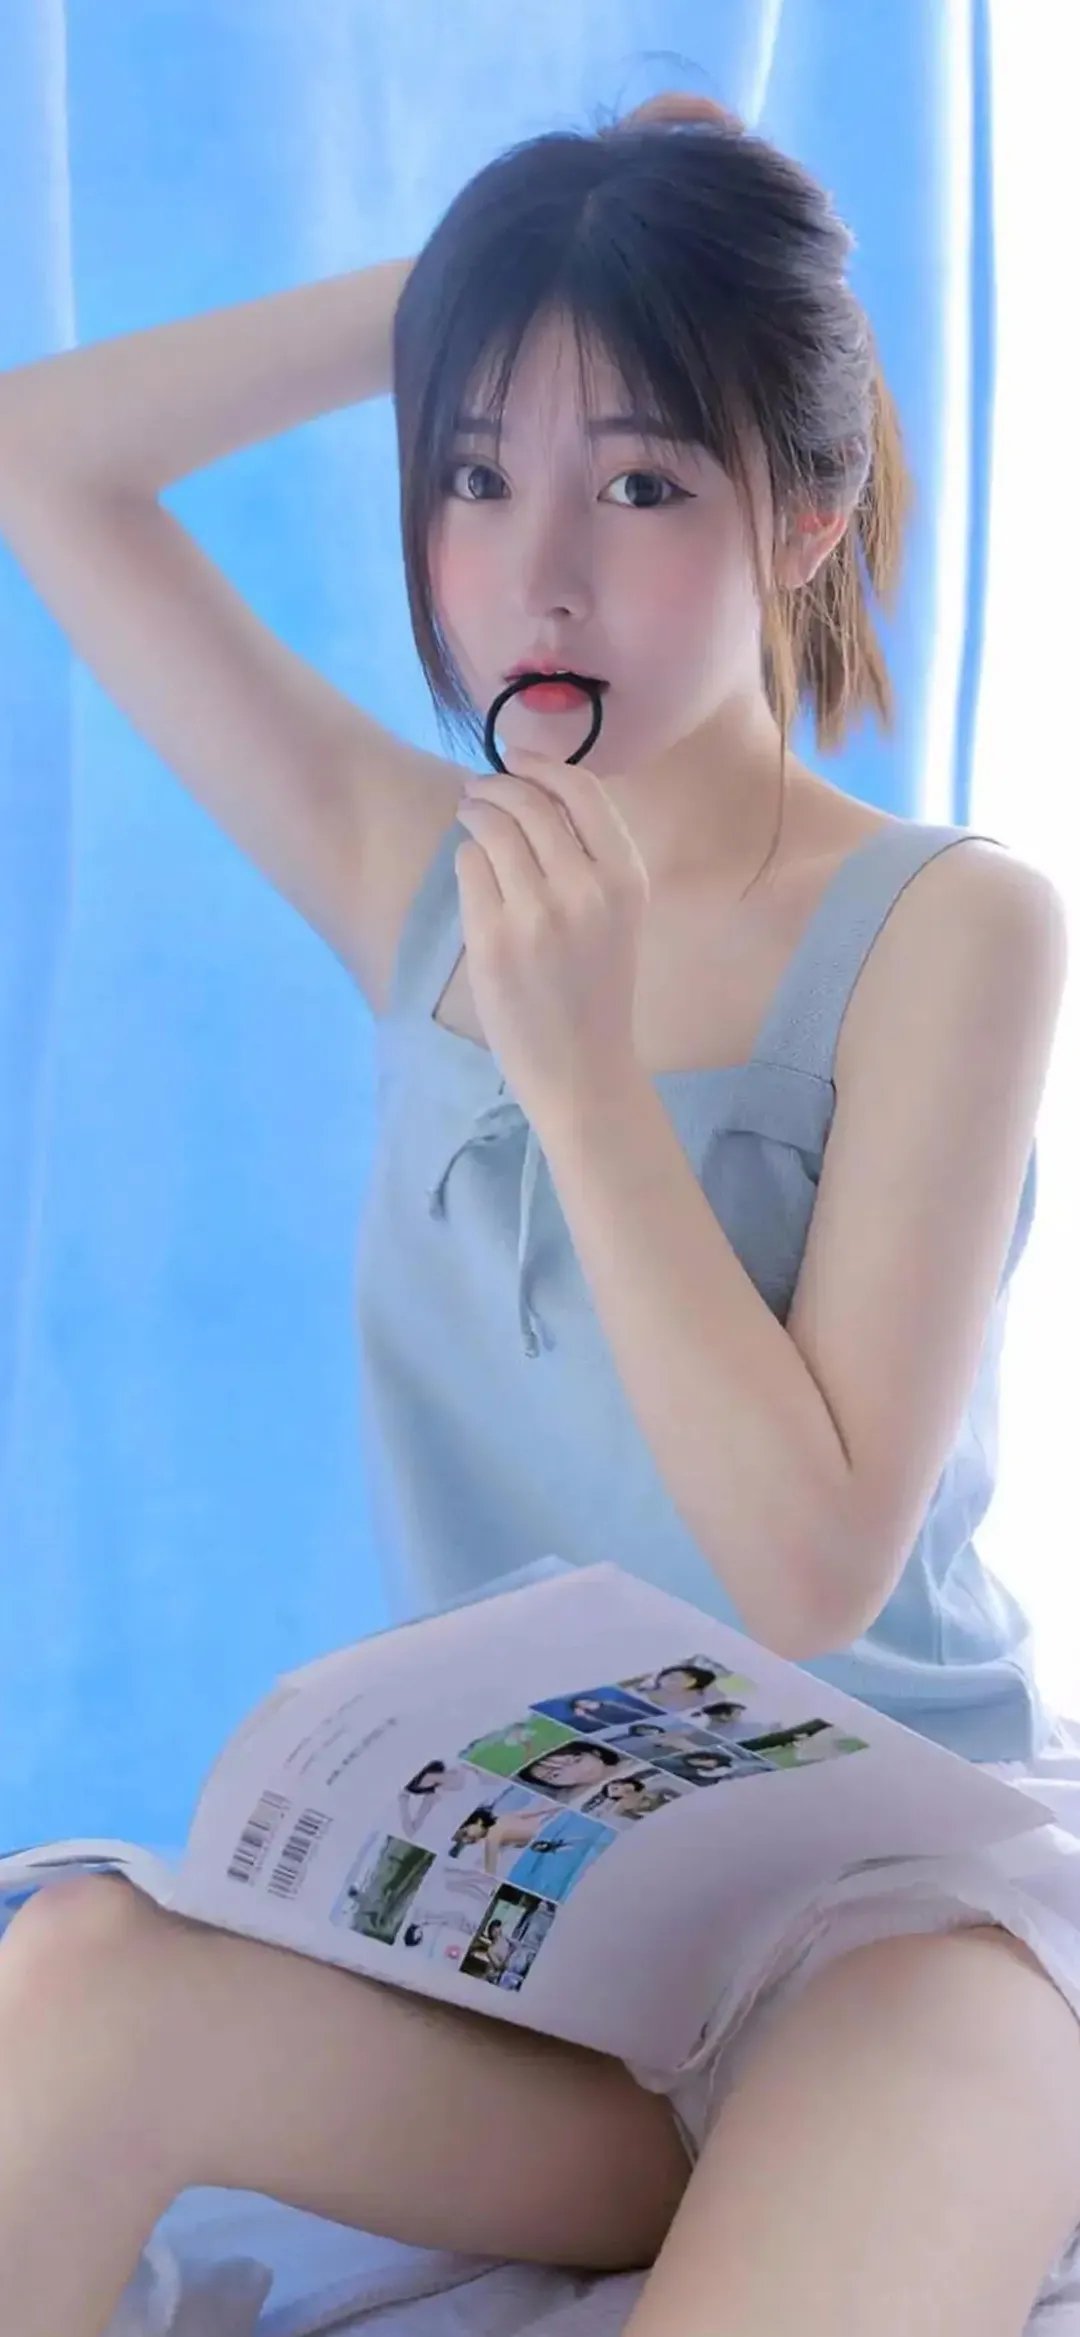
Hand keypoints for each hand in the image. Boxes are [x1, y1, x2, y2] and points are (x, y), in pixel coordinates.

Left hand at [453, 747, 649, 1121]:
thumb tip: (537, 789)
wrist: (582, 1065)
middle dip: (496, 784)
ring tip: (469, 816)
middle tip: (480, 789)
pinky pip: (470, 868)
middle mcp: (585, 888)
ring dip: (475, 812)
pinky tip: (473, 870)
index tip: (516, 756)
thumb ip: (590, 854)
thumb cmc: (597, 986)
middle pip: (528, 802)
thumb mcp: (618, 913)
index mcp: (626, 878)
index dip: (541, 763)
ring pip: (493, 829)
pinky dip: (467, 858)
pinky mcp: (494, 938)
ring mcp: (537, 914)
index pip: (580, 790)